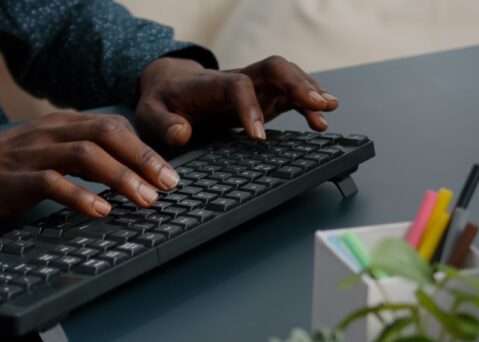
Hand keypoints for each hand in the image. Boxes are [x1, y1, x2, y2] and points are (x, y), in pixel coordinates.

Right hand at [0, 112, 180, 224]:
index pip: (112, 126)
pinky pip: (54, 183)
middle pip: (108, 135)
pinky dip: (82, 196)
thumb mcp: (41, 154)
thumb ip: (74, 158)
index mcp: (58, 126)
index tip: (169, 173)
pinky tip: (101, 211)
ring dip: (121, 178)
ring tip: (145, 200)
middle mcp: (49, 133)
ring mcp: (33, 155)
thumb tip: (118, 176)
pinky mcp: (16, 179)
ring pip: (87, 156)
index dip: (144, 148)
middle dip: (143, 160)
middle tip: (169, 186)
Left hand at [136, 56, 339, 144]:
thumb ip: (163, 124)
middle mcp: (237, 79)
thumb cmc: (162, 101)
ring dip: (309, 91)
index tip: (258, 137)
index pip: (236, 86)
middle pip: (272, 68)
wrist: (168, 86)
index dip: (250, 107)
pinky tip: (321, 122)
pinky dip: (307, 105)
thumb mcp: (149, 114)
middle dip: (296, 83)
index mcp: (210, 84)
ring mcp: (253, 86)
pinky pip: (289, 95)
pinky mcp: (262, 97)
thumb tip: (183, 133)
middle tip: (317, 104)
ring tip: (328, 110)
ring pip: (287, 77)